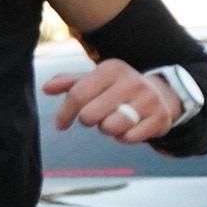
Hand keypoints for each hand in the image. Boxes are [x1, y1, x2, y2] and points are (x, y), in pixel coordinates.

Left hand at [41, 61, 181, 145]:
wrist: (160, 94)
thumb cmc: (117, 88)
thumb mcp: (95, 80)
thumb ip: (69, 83)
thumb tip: (46, 88)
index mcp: (112, 68)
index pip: (78, 95)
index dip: (65, 113)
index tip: (61, 125)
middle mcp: (132, 81)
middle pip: (90, 115)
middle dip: (89, 120)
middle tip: (98, 116)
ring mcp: (149, 100)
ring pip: (110, 128)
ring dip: (107, 129)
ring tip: (114, 120)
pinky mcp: (161, 118)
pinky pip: (128, 138)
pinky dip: (124, 137)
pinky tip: (129, 127)